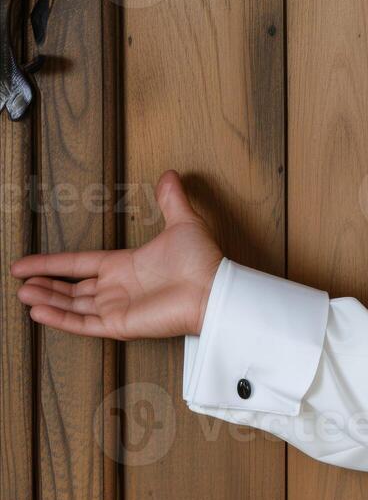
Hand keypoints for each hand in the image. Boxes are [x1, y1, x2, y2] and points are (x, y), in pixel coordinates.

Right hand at [9, 170, 223, 338]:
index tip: (25, 264)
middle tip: (20, 282)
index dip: (51, 263)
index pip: (78, 264)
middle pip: (72, 288)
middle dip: (46, 285)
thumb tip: (170, 175)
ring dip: (48, 300)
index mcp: (125, 266)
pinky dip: (61, 319)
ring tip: (23, 294)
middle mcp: (118, 288)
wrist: (215, 289)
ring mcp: (118, 307)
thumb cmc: (203, 261)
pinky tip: (39, 312)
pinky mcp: (121, 325)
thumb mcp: (183, 223)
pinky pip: (84, 324)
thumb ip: (171, 200)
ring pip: (73, 306)